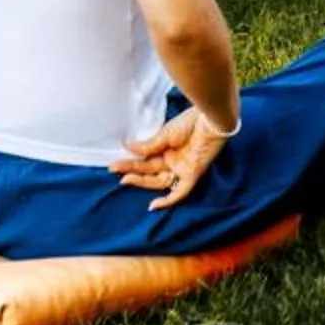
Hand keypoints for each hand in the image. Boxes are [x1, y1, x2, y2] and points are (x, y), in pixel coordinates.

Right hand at [113, 106, 234, 211]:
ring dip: (143, 182)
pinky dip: (169, 200)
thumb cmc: (190, 122)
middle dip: (133, 172)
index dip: (130, 164)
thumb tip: (126, 145)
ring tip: (126, 179)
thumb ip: (148, 146)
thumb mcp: (165, 134)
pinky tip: (153, 205)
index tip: (113, 164)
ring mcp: (183, 169)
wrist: (210, 118)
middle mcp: (174, 162)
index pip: (146, 162)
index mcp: (167, 151)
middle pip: (150, 173)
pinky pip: (181, 192)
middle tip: (115, 170)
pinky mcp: (193, 174)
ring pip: (160, 182)